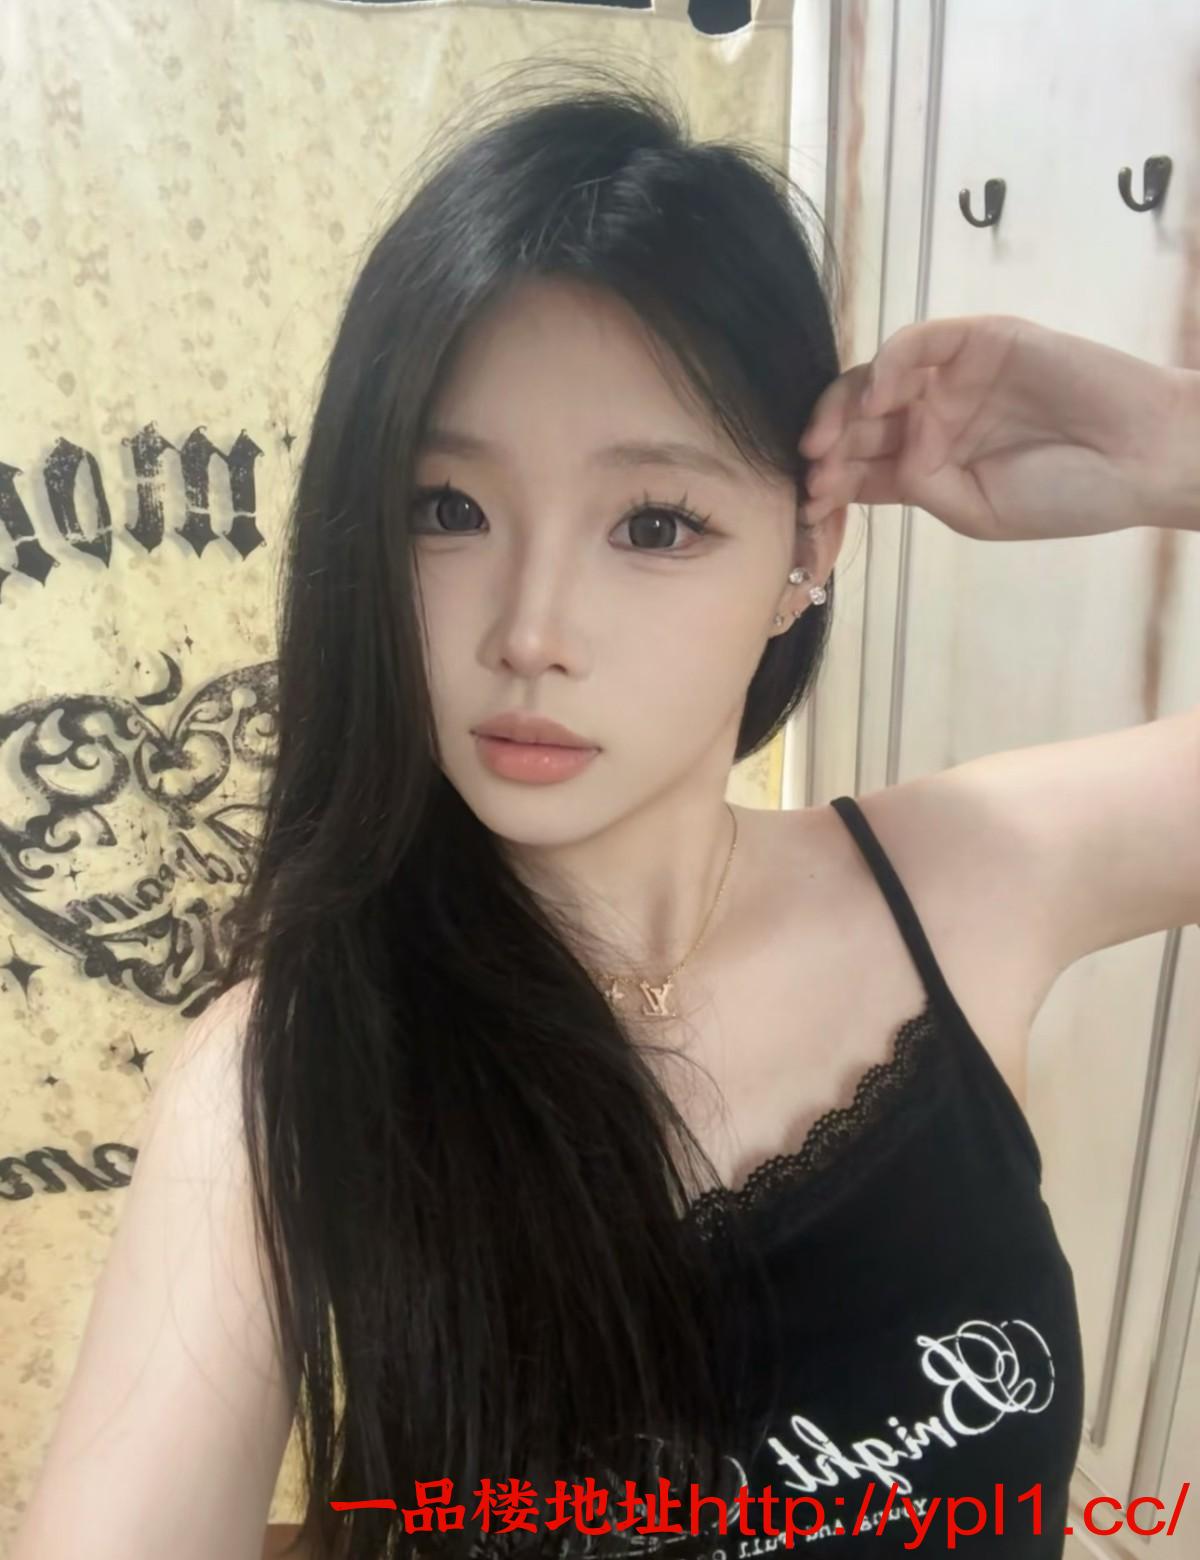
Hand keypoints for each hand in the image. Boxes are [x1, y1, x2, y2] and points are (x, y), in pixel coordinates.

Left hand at [798, 314, 1193, 540]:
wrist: (1140, 459)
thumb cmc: (1067, 494)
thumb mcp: (975, 511)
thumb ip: (918, 487)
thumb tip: (862, 469)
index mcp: (928, 463)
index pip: (859, 467)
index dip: (827, 483)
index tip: (805, 508)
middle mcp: (932, 415)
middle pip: (856, 422)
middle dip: (824, 447)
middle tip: (808, 473)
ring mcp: (953, 376)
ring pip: (875, 379)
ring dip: (841, 409)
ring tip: (826, 443)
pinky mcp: (979, 339)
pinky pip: (919, 343)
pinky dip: (889, 365)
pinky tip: (877, 401)